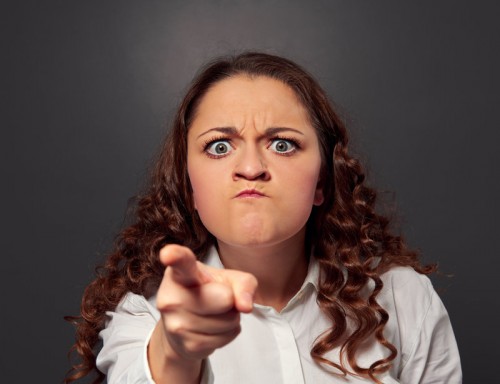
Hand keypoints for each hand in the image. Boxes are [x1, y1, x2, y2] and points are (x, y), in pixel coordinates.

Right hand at [156, 244, 257, 361]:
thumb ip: (243, 283)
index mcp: (180, 273)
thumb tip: (245, 306)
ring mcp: (176, 323)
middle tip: (218, 297)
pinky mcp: (187, 345)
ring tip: (214, 313)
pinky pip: (227, 338)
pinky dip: (228, 333)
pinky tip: (213, 328)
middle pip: (224, 298)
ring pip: (228, 321)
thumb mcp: (227, 279)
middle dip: (230, 299)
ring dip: (231, 318)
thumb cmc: (208, 292)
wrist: (184, 326)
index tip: (168, 254)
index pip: (179, 263)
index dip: (174, 256)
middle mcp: (171, 296)